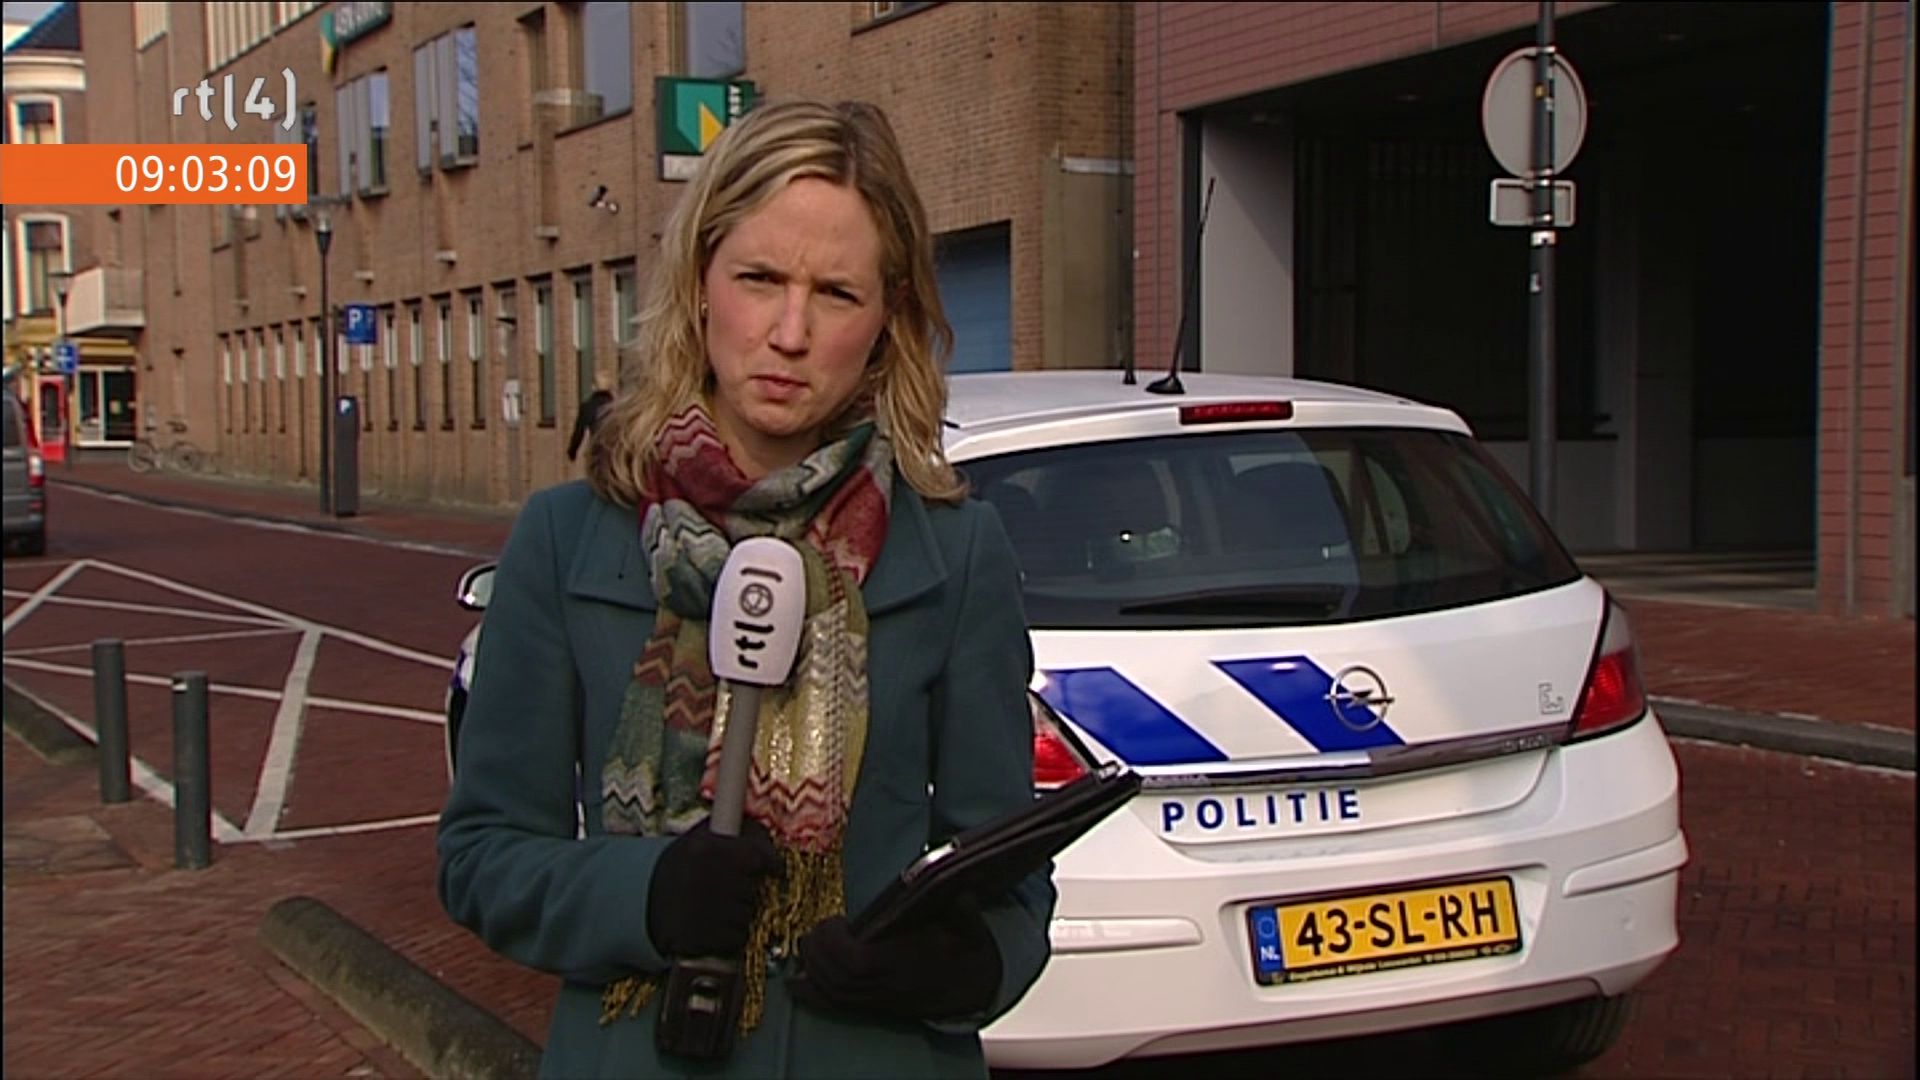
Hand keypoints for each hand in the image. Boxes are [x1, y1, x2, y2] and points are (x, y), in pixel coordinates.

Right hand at [646, 817, 781, 957]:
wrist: (639, 902)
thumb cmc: (676, 868)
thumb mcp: (699, 839)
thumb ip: (735, 832)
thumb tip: (768, 841)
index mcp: (708, 848)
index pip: (760, 855)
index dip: (769, 863)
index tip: (773, 868)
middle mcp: (709, 877)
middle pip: (754, 888)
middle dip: (746, 889)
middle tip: (725, 888)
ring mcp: (706, 909)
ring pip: (748, 914)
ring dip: (738, 913)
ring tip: (713, 905)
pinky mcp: (703, 938)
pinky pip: (737, 938)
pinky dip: (729, 935)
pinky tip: (710, 924)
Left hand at [792, 906, 1002, 1020]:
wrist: (972, 987)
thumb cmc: (966, 953)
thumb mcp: (971, 929)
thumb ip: (965, 913)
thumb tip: (963, 895)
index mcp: (906, 964)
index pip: (859, 962)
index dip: (837, 944)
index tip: (834, 921)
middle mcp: (888, 985)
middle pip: (838, 977)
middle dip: (818, 952)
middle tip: (814, 929)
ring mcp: (879, 998)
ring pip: (834, 991)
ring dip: (812, 968)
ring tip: (805, 945)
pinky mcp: (873, 1005)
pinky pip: (837, 1006)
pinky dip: (812, 995)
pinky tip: (795, 984)